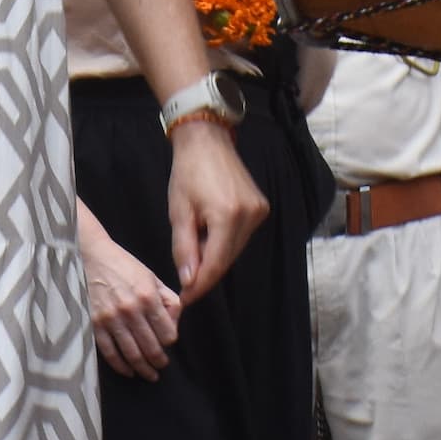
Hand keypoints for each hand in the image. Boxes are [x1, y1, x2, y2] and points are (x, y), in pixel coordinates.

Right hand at [79, 212, 179, 378]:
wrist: (89, 256)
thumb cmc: (123, 266)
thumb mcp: (152, 277)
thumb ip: (168, 300)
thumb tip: (174, 324)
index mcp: (148, 297)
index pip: (168, 333)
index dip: (170, 341)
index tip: (167, 343)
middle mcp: (131, 310)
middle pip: (151, 347)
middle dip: (159, 360)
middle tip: (161, 366)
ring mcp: (111, 319)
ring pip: (132, 354)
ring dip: (143, 369)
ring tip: (149, 374)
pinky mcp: (95, 325)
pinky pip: (110, 353)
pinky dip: (121, 366)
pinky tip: (128, 371)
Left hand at [165, 109, 268, 302]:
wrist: (206, 141)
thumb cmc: (187, 173)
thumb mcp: (179, 212)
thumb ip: (184, 248)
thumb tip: (189, 280)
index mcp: (227, 216)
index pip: (215, 264)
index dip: (199, 285)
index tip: (186, 299)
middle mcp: (250, 216)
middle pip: (227, 259)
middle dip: (206, 273)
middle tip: (186, 284)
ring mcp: (259, 211)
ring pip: (234, 250)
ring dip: (215, 257)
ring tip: (194, 254)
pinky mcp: (261, 208)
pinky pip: (241, 236)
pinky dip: (224, 243)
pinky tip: (209, 237)